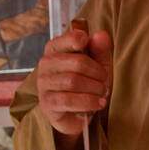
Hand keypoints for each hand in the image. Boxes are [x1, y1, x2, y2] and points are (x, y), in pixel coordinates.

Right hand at [36, 27, 111, 142]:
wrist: (77, 113)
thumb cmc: (86, 85)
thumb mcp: (97, 66)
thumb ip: (99, 50)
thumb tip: (102, 35)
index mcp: (55, 50)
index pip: (64, 40)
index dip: (78, 39)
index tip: (88, 43)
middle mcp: (46, 65)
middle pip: (76, 62)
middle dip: (97, 72)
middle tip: (104, 80)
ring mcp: (44, 84)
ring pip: (73, 82)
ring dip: (95, 88)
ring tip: (102, 93)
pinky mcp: (47, 103)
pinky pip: (69, 100)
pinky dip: (89, 102)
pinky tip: (99, 103)